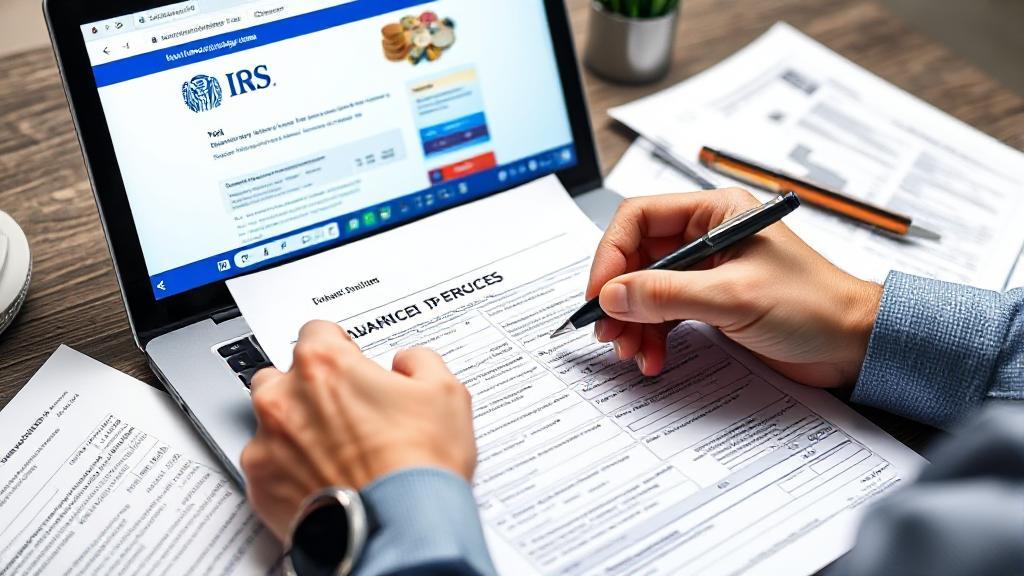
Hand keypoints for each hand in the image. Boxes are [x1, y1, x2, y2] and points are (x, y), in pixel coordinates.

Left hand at [241, 320, 475, 539]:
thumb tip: (408, 362)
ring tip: (334, 450)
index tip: (351, 365)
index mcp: (324, 364)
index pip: (317, 331)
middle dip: (309, 388)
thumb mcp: (445, 393)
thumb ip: (420, 361)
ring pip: (270, 421)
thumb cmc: (419, 465)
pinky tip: (324, 478)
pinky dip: (289, 470)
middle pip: (282, 374)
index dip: (340, 347)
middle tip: (345, 411)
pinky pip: (267, 466)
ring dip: (294, 428)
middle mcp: (284, 398)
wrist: (401, 530)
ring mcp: (267, 443)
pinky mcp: (260, 485)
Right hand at [587, 188, 882, 387]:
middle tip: (608, 331)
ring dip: (633, 322)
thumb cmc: (813, 306)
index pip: (640, 218)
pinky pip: (664, 313)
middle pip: (637, 257)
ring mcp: (707, 270)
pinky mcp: (710, 302)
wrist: (854, 345)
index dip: (612, 255)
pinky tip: (653, 358)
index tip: (600, 294)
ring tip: (631, 352)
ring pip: (646, 289)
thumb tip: (612, 296)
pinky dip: (652, 336)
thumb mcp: (733, 297)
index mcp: (714, 213)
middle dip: (620, 297)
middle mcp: (706, 236)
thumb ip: (667, 295)